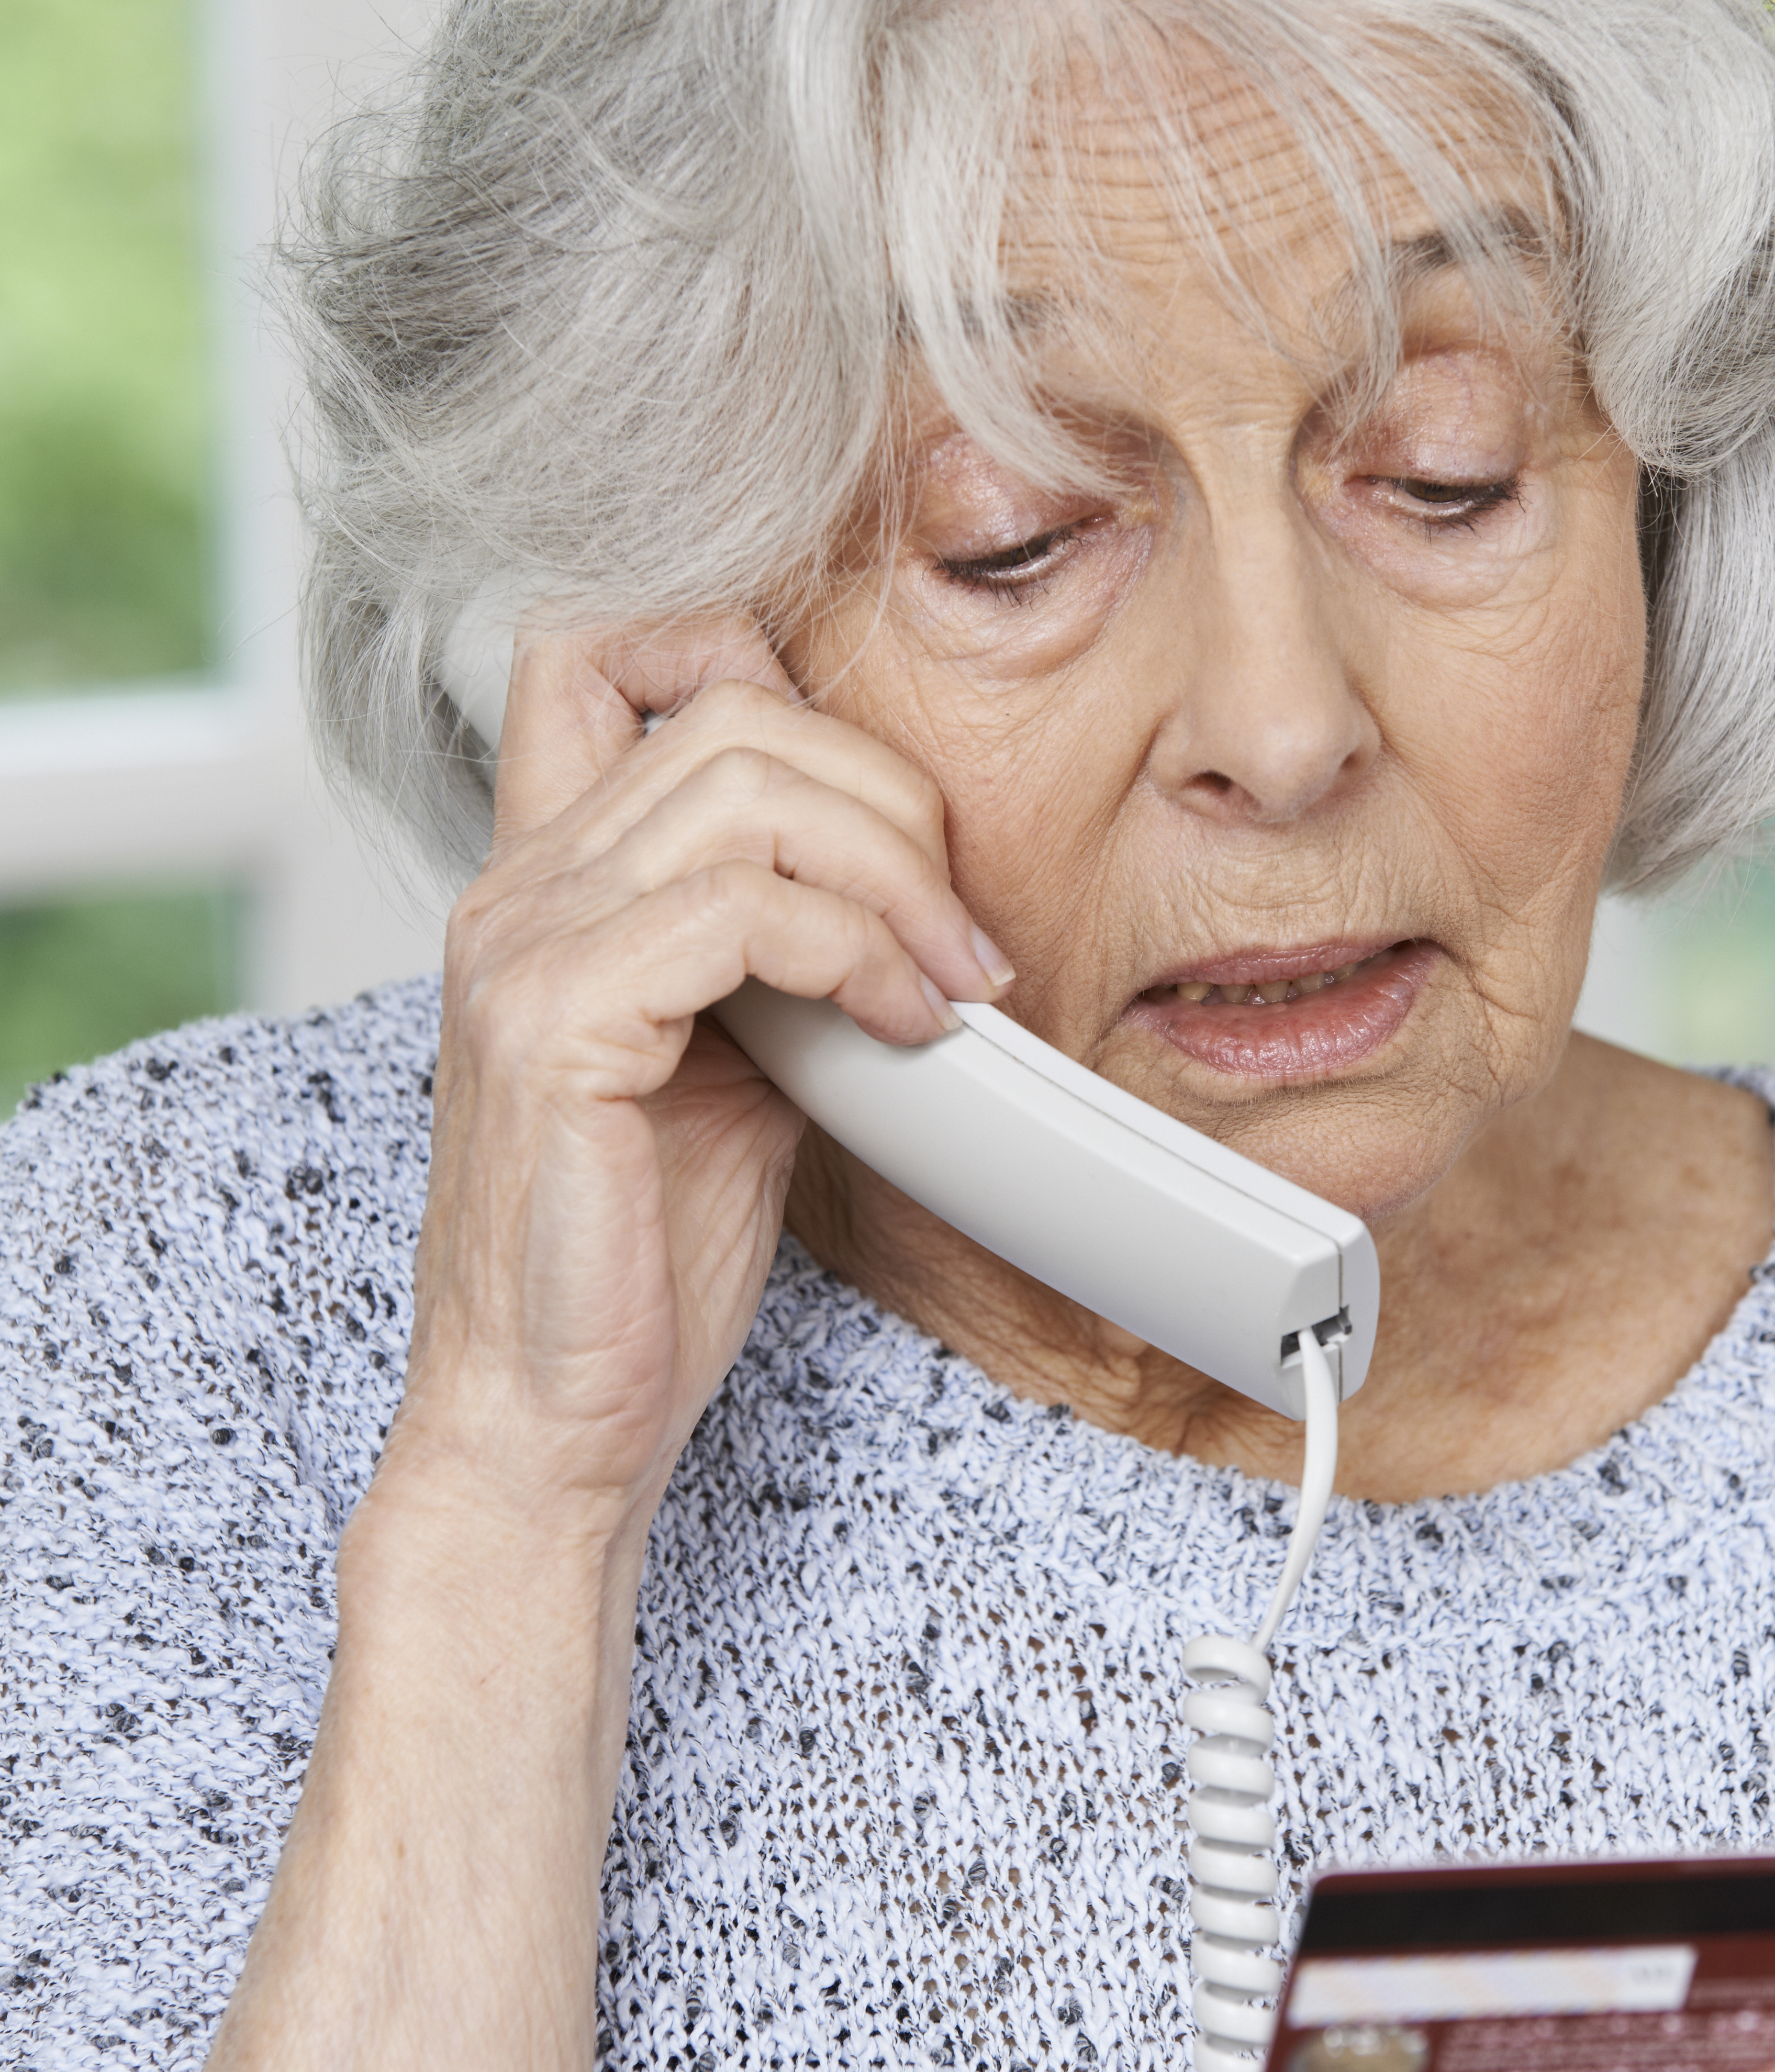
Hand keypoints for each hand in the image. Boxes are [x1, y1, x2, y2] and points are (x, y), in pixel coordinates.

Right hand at [394, 616, 1009, 1543]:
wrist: (552, 1421)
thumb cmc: (639, 1263)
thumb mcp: (733, 1066)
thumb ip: (776, 954)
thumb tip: (904, 894)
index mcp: (546, 884)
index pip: (608, 650)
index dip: (756, 668)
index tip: (878, 817)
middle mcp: (515, 890)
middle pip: (731, 710)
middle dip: (887, 803)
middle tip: (962, 934)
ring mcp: (520, 947)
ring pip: (747, 789)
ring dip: (893, 877)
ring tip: (952, 984)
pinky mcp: (553, 1024)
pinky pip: (740, 910)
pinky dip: (857, 951)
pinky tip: (906, 1028)